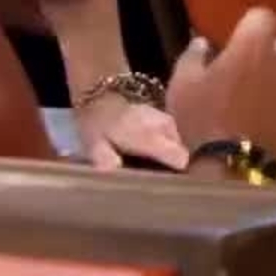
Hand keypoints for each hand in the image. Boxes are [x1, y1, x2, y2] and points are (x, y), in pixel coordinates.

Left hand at [73, 91, 188, 170]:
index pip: (181, 158)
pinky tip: (142, 148)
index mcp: (152, 136)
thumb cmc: (97, 124)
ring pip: (175, 144)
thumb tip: (114, 178)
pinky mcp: (164, 116)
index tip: (160, 181)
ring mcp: (167, 119)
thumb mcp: (95, 146)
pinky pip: (169, 137)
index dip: (173, 173)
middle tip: (146, 172)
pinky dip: (160, 144)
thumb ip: (106, 162)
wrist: (99, 93)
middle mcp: (165, 127)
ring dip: (163, 154)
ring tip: (142, 161)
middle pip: (179, 153)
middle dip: (167, 164)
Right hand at [167, 8, 275, 181]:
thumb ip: (193, 57)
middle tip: (250, 89)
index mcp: (254, 43)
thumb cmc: (205, 124)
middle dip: (268, 62)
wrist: (237, 171)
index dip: (251, 31)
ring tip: (268, 114)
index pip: (261, 17)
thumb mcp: (182, 88)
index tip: (240, 48)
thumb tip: (204, 42)